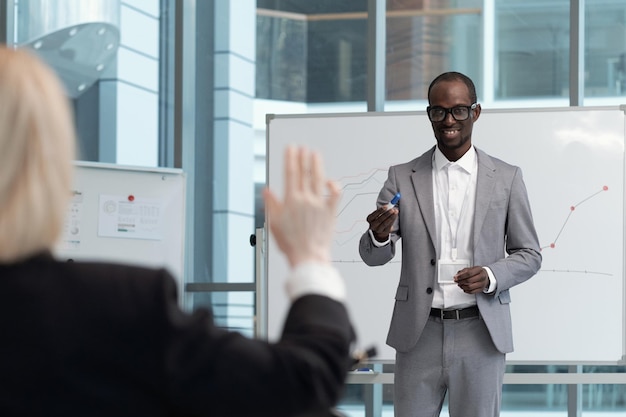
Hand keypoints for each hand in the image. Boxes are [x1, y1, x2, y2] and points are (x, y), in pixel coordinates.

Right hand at [264, 146, 340, 266]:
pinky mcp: (330, 212)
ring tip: (315, 154)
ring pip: (318, 179)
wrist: (308, 256)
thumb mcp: (274, 224)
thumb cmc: (291, 244)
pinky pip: (335, 195)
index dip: (290, 158)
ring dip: (316, 165)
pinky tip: (330, 181)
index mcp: (291, 201)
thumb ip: (271, 205)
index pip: (290, 174)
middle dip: (303, 158)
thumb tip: (267, 190)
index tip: (291, 148)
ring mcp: (320, 204)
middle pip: (304, 173)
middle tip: (302, 147)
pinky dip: (333, 186)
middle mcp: (306, 199)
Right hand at [366, 206, 397, 241]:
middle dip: (387, 214)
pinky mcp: (384, 232)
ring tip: (395, 211)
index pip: (374, 215)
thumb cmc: (379, 219)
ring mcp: (378, 230)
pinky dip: (392, 220)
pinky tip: (395, 216)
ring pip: (385, 223)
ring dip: (391, 217)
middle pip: (380, 220)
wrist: (379, 229)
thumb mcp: (378, 214)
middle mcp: (372, 225)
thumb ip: (383, 209)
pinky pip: (389, 226)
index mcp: (369, 219)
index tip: (386, 206)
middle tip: (392, 209)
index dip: (380, 210)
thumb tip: (390, 205)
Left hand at [454, 266, 488, 293]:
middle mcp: (481, 277)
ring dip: (462, 286)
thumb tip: (456, 276)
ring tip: (460, 285)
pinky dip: (466, 290)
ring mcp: (482, 284)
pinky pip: (472, 292)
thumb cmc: (477, 272)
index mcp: (479, 270)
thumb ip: (463, 272)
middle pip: (469, 280)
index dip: (461, 276)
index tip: (456, 278)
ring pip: (470, 287)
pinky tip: (464, 288)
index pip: (469, 273)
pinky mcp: (481, 289)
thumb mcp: (470, 268)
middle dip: (461, 281)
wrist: (485, 276)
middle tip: (457, 281)